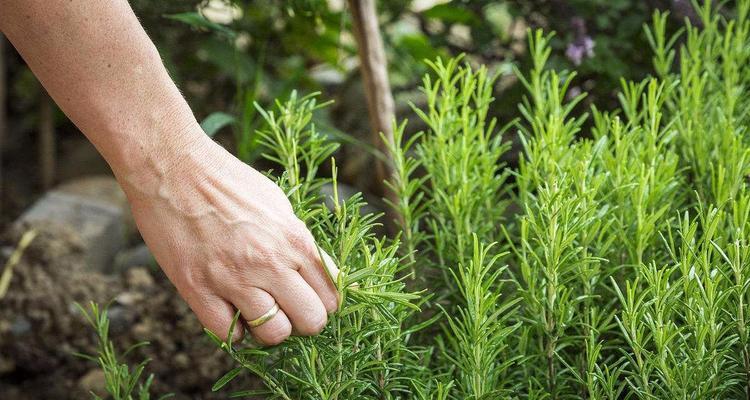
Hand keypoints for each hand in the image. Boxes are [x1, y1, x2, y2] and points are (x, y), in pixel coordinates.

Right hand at [119, 130, 338, 344]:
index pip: (331, 296)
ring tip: (258, 311)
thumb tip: (323, 275)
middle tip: (288, 310)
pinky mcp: (198, 289)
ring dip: (269, 328)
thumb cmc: (227, 182)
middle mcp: (270, 262)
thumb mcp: (278, 205)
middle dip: (303, 321)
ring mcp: (233, 279)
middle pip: (311, 322)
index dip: (323, 304)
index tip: (310, 300)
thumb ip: (300, 243)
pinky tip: (230, 310)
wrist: (173, 168)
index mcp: (295, 240)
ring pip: (274, 334)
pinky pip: (229, 335)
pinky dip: (234, 330)